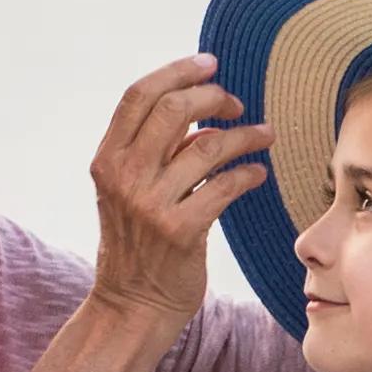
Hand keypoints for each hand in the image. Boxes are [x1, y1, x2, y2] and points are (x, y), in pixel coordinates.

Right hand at [87, 55, 274, 323]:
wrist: (131, 307)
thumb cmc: (137, 246)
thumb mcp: (127, 192)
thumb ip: (153, 153)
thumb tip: (201, 115)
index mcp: (106, 160)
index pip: (138, 95)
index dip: (177, 71)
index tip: (210, 63)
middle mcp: (124, 177)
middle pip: (175, 109)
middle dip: (215, 97)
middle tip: (238, 104)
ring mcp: (151, 204)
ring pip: (208, 146)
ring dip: (245, 135)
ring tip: (265, 135)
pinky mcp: (181, 231)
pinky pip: (225, 186)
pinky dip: (248, 173)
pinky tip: (258, 173)